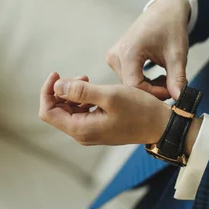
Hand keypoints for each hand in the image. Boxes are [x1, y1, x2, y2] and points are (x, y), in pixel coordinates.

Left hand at [39, 72, 172, 145]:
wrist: (162, 125)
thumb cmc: (140, 110)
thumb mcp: (110, 95)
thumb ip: (81, 91)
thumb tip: (57, 86)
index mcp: (81, 129)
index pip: (48, 112)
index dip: (47, 91)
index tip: (57, 74)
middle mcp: (82, 134)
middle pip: (56, 111)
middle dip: (61, 91)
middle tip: (81, 76)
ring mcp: (90, 132)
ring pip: (68, 111)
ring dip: (73, 93)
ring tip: (89, 80)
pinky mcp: (99, 128)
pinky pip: (81, 113)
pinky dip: (82, 99)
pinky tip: (95, 89)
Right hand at [106, 0, 189, 100]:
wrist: (165, 10)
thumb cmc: (170, 27)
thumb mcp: (177, 54)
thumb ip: (177, 79)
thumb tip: (180, 99)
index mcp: (128, 52)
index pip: (136, 86)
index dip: (154, 94)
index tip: (171, 92)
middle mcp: (115, 56)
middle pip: (132, 87)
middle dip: (153, 92)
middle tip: (172, 87)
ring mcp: (114, 58)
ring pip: (130, 85)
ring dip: (150, 88)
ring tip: (168, 79)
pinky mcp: (117, 59)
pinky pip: (129, 79)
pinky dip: (145, 82)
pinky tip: (159, 76)